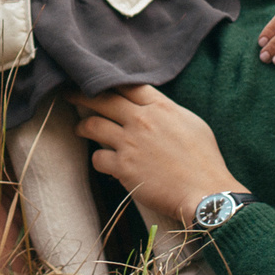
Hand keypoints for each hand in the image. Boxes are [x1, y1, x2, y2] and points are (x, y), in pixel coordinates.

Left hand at [72, 86, 243, 226]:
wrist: (205, 193)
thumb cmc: (204, 160)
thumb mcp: (192, 124)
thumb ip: (168, 112)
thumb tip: (154, 108)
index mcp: (161, 107)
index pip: (127, 85)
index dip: (110, 81)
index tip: (98, 80)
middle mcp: (141, 120)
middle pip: (103, 99)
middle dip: (82, 94)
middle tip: (69, 93)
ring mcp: (130, 143)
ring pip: (93, 126)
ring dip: (83, 127)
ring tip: (80, 128)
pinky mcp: (123, 167)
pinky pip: (98, 158)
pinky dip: (99, 159)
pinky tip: (103, 162)